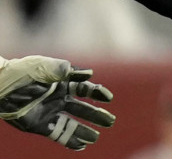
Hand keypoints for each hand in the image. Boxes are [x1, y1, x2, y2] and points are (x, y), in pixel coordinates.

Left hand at [0, 55, 114, 150]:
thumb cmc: (19, 73)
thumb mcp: (42, 67)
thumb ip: (64, 70)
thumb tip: (89, 74)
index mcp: (61, 83)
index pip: (84, 89)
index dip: (97, 92)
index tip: (108, 98)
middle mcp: (58, 99)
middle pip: (82, 109)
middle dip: (96, 115)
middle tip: (110, 121)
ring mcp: (50, 113)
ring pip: (72, 124)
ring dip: (85, 131)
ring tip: (97, 137)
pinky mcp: (40, 126)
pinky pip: (58, 135)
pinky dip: (69, 141)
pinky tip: (81, 146)